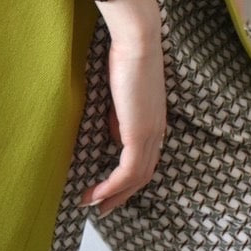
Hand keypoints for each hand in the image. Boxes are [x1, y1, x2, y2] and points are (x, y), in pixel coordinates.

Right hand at [79, 2, 166, 216]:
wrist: (137, 42)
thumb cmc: (127, 57)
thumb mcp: (123, 93)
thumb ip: (122, 115)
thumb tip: (115, 133)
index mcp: (156, 122)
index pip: (147, 160)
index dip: (129, 179)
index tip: (110, 191)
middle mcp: (158, 132)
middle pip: (144, 175)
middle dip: (122, 195)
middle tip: (102, 209)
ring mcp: (150, 134)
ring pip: (137, 178)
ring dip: (113, 195)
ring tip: (93, 206)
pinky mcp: (139, 133)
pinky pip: (127, 170)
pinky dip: (111, 186)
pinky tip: (95, 193)